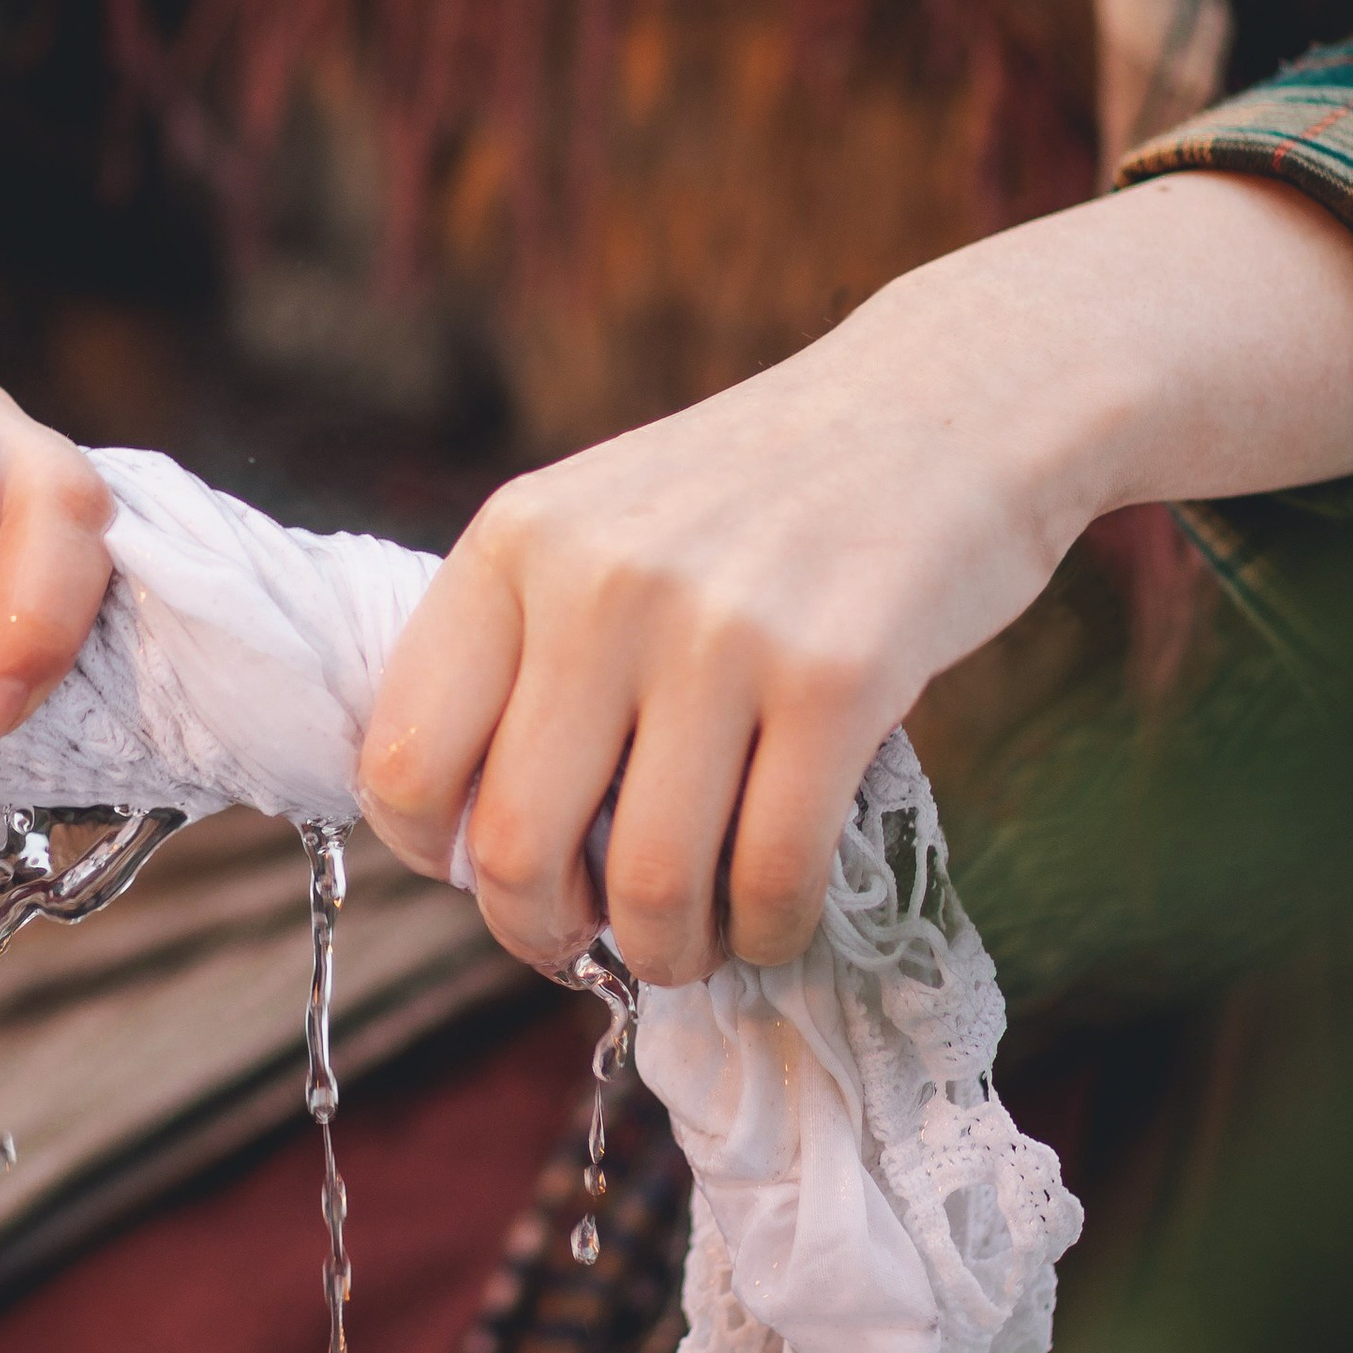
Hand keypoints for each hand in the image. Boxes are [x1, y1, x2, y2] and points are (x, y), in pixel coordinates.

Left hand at [357, 171, 1352, 985]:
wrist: (949, 401)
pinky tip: (774, 918)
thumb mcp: (603, 524)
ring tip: (691, 943)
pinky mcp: (838, 677)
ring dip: (666, 951)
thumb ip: (528, 651)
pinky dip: (768, 930)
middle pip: (515, 847)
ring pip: (647, 882)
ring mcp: (721, 628)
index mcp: (515, 542)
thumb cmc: (762, 497)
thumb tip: (475, 847)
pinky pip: (772, 872)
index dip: (437, 856)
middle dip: (545, 933)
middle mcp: (601, 582)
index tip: (491, 870)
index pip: (402, 758)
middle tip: (591, 940)